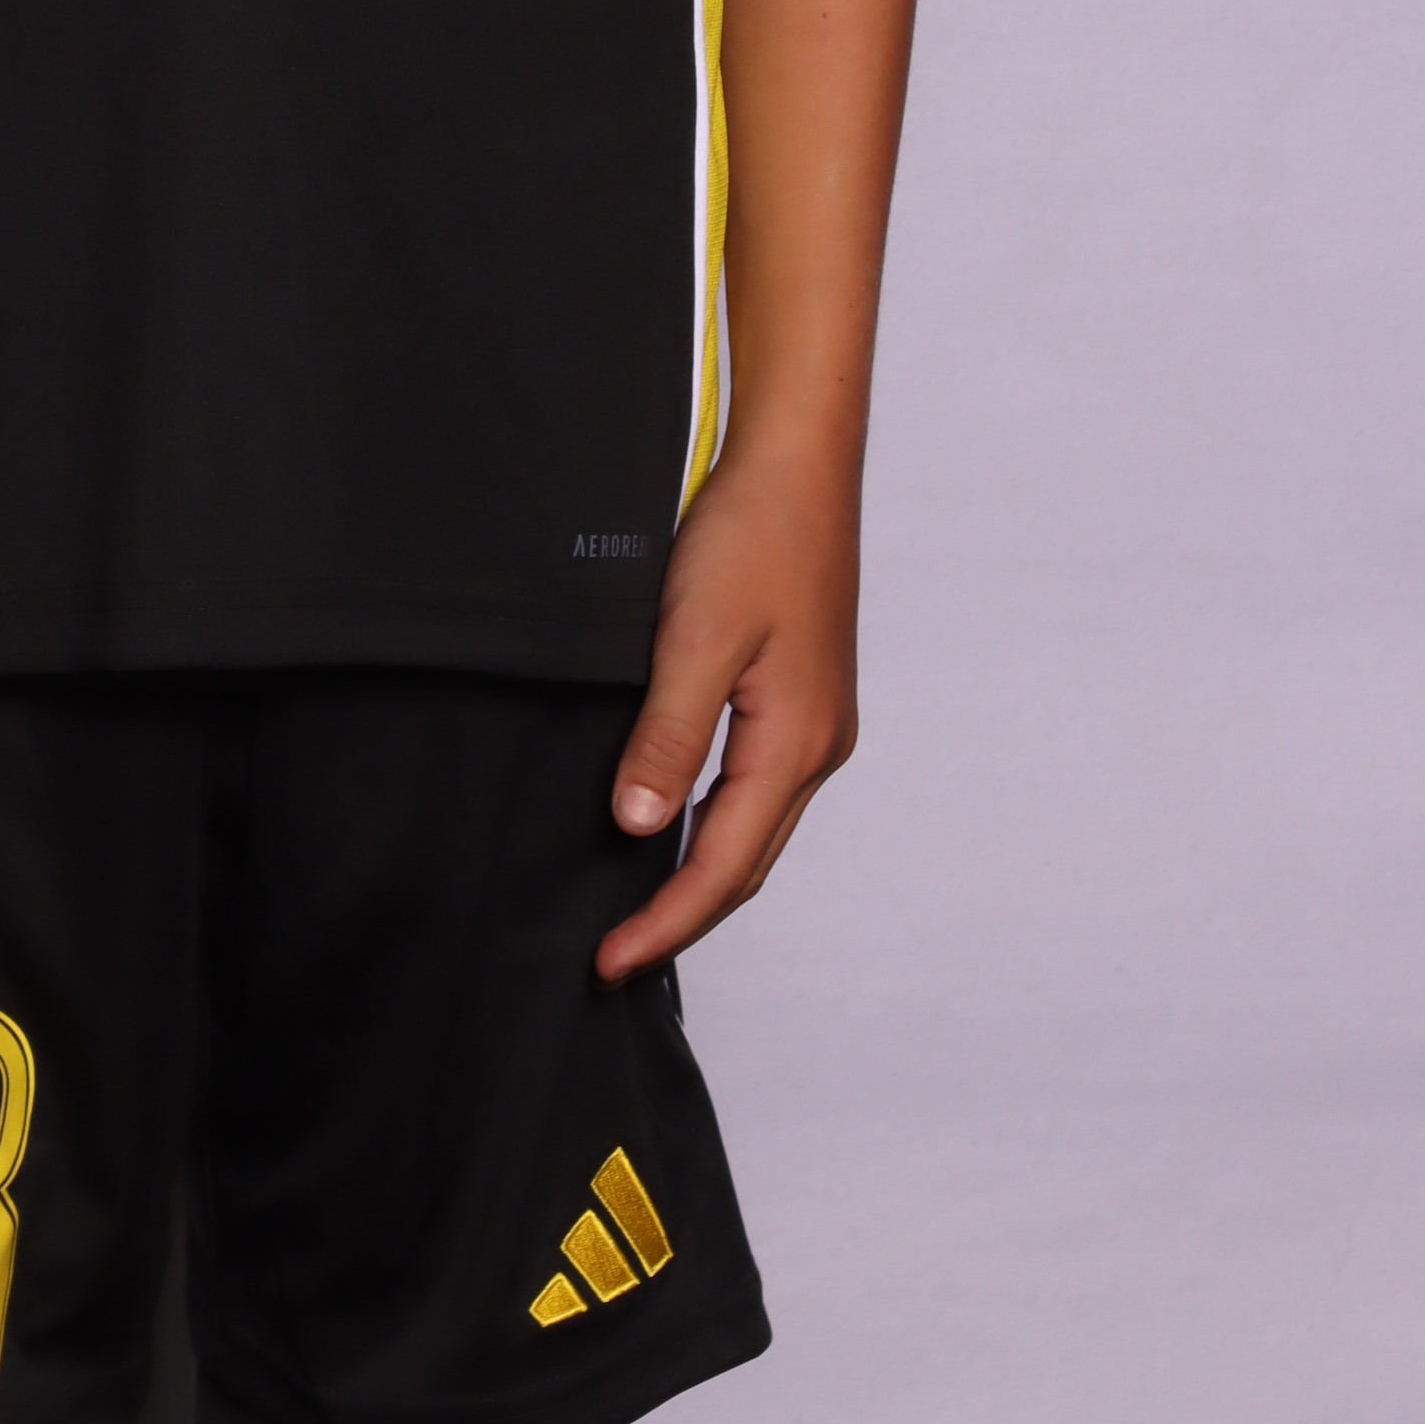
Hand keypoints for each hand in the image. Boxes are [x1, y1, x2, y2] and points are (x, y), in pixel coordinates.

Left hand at [596, 439, 861, 979]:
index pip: (723, 867)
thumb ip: (668, 736)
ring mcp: (815, 722)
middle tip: (613, 957)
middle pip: (746, 862)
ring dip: (700, 874)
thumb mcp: (696, 637)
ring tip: (636, 908)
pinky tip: (674, 820)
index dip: (664, 922)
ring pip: (753, 827)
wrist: (798, 460)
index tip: (607, 963)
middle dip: (682, 916)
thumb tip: (638, 828)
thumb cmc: (754, 534)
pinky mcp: (801, 694)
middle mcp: (817, 745)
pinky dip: (714, 823)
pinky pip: (756, 785)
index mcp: (797, 744)